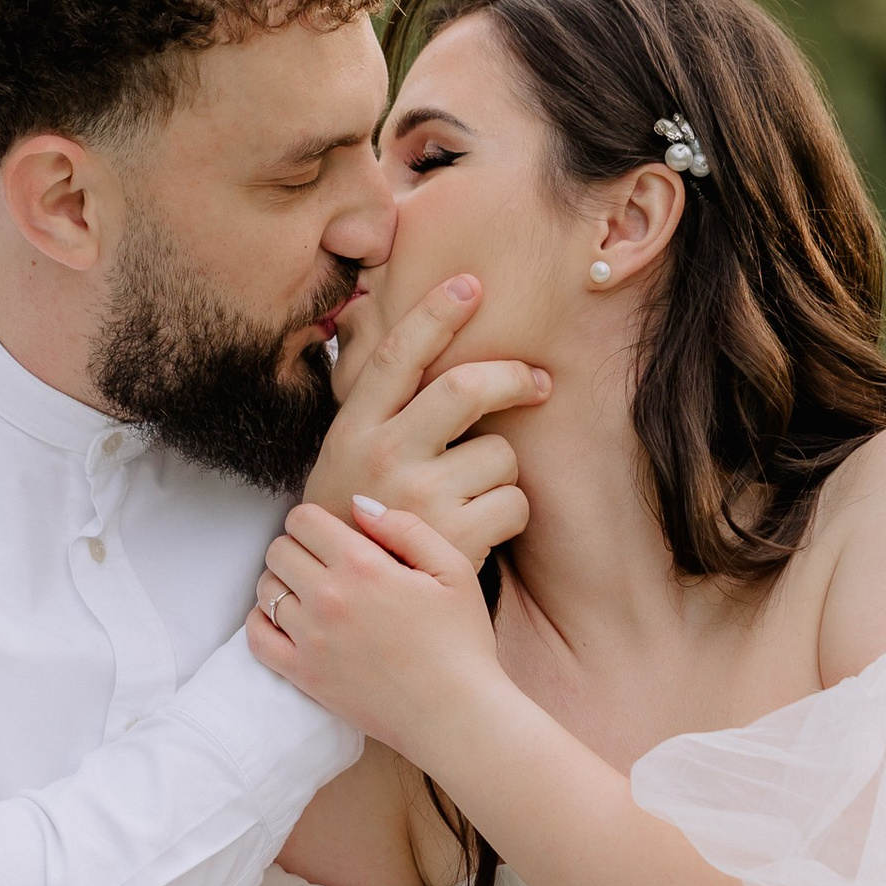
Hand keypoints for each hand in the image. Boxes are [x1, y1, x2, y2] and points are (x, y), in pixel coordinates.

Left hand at [248, 499, 513, 768]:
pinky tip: (288, 621)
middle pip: (278, 550)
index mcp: (363, 565)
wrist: (455, 714)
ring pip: (265, 589)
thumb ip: (405, 528)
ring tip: (311, 593)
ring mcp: (310, 639)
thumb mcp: (452, 570)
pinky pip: (257, 636)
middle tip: (322, 563)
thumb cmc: (461, 642)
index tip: (330, 535)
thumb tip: (358, 504)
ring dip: (282, 583)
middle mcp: (328, 597)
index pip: (303, 519)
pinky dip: (263, 621)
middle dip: (297, 548)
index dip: (314, 521)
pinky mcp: (304, 675)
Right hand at [302, 276, 548, 567]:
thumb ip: (381, 406)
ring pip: (500, 453)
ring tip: (473, 497)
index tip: (471, 284)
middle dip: (513, 377)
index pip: (398, 355)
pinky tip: (481, 530)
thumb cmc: (358, 518)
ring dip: (503, 471)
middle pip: (465, 387)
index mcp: (355, 428)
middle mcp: (383, 456)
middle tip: (538, 380)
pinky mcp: (452, 541)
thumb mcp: (347, 455)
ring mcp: (418, 498)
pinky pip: (515, 503)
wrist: (352, 602)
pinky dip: (511, 513)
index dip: (436, 313)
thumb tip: (411, 330)